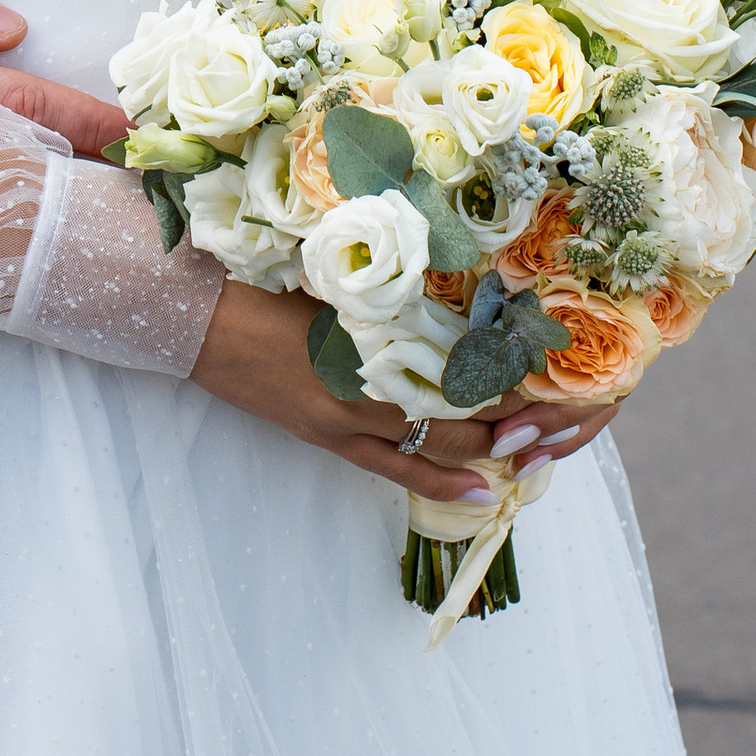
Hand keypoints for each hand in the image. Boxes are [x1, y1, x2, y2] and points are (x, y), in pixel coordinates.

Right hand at [188, 282, 624, 495]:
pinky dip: (442, 477)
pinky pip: (393, 466)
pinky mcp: (324, 434)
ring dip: (491, 447)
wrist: (184, 309)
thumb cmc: (250, 271)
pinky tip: (484, 492)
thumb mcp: (328, 264)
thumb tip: (449, 269)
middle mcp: (367, 378)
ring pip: (438, 440)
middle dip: (519, 414)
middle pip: (463, 405)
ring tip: (539, 450)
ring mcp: (345, 414)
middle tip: (571, 414)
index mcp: (371, 328)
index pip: (465, 359)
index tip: (560, 365)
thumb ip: (387, 277)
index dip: (516, 371)